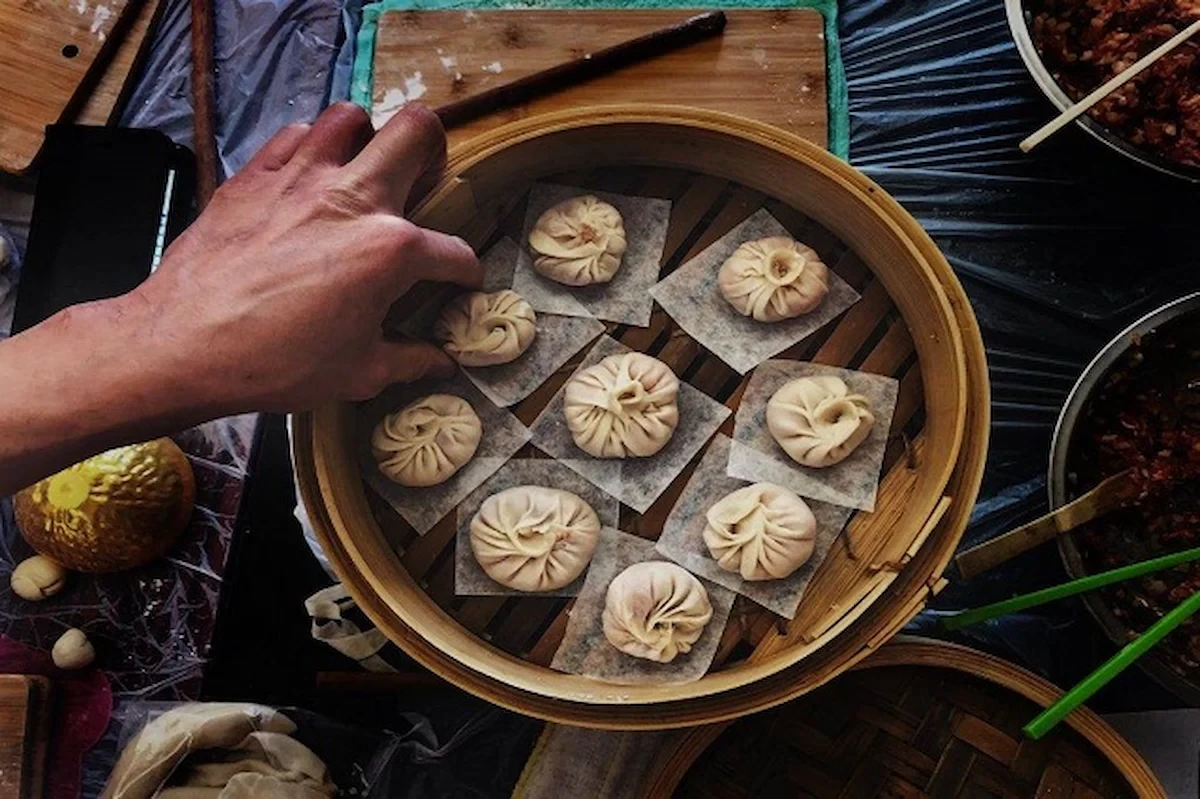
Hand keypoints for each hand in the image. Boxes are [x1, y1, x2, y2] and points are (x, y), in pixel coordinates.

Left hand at [130, 102, 480, 411]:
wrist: (184, 344)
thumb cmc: (277, 364)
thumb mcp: (358, 372)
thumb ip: (409, 359)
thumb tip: (441, 361)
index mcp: (390, 251)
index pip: (452, 252)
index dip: (465, 272)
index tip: (460, 281)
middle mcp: (354, 199)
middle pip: (417, 132)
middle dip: (435, 152)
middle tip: (424, 183)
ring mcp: (301, 178)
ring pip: (352, 117)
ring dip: (366, 139)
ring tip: (361, 170)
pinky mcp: (256, 175)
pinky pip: (295, 134)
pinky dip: (310, 148)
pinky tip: (307, 178)